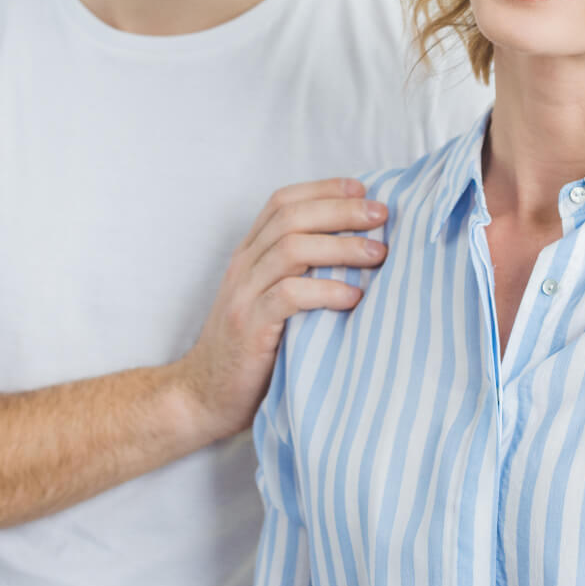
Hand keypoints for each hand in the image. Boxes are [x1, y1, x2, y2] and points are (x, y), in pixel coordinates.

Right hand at [170, 178, 387, 444]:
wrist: (203, 396)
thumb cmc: (252, 347)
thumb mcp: (272, 298)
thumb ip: (301, 272)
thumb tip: (361, 249)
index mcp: (250, 252)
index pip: (283, 202)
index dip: (323, 189)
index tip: (363, 190)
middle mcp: (244, 265)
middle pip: (292, 218)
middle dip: (340, 211)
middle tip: (381, 215)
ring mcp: (243, 294)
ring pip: (290, 249)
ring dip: (340, 246)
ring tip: (378, 254)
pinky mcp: (249, 327)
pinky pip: (288, 296)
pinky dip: (325, 291)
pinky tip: (353, 297)